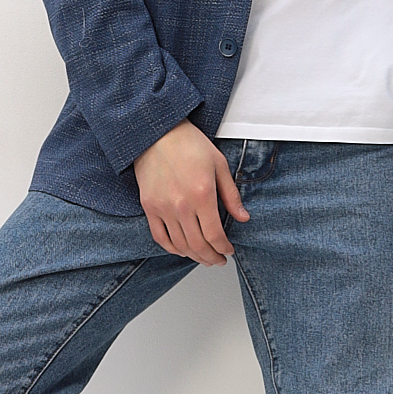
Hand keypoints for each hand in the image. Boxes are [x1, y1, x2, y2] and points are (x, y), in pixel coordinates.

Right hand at [134, 119, 248, 265]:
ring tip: (203, 258)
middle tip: (219, 260)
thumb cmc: (189, 144)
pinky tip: (182, 250)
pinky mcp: (149, 207)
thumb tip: (243, 218)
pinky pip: (160, 237)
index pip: (215, 235)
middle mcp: (181, 205)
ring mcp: (163, 207)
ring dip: (194, 256)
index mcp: (202, 194)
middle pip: (198, 244)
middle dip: (211, 257)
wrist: (157, 133)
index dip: (224, 248)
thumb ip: (231, 195)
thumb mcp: (219, 165)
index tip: (228, 251)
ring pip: (180, 244)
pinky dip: (172, 248)